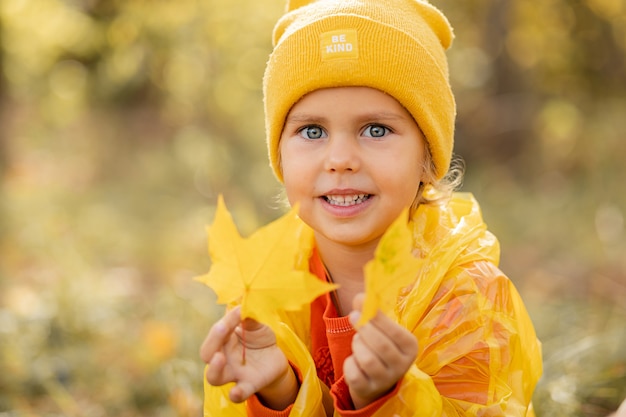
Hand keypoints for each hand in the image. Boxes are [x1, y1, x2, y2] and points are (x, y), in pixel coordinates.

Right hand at [200, 307, 297, 409]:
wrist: (275, 357)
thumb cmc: (260, 337)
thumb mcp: (258, 324)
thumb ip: (251, 317)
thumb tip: (245, 307)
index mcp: (224, 339)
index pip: (218, 331)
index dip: (227, 320)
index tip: (239, 311)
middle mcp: (223, 357)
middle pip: (207, 353)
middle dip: (212, 341)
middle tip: (222, 329)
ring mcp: (234, 373)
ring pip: (214, 377)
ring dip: (214, 369)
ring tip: (219, 358)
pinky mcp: (248, 385)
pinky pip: (238, 393)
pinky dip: (236, 394)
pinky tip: (235, 392)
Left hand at [343, 293, 417, 408]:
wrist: (376, 379)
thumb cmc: (381, 345)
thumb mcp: (382, 329)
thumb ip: (372, 312)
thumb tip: (359, 297)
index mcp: (411, 347)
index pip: (396, 332)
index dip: (377, 317)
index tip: (361, 302)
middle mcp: (402, 366)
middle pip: (381, 345)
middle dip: (364, 328)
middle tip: (353, 316)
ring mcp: (386, 380)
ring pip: (366, 359)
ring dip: (357, 345)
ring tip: (358, 341)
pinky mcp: (368, 389)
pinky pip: (353, 373)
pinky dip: (349, 362)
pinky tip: (355, 360)